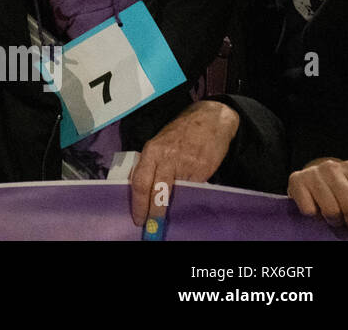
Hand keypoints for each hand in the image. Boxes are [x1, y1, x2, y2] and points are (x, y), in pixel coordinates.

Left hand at [130, 100, 239, 225]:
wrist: (209, 120)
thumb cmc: (181, 132)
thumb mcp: (159, 142)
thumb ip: (151, 162)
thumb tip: (143, 188)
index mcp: (152, 150)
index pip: (140, 181)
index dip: (138, 203)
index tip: (138, 218)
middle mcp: (167, 158)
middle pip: (156, 192)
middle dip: (154, 213)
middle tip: (152, 226)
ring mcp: (186, 164)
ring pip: (176, 194)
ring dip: (172, 208)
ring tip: (168, 219)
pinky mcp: (203, 170)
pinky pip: (193, 190)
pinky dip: (188, 200)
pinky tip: (185, 206)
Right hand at [289, 158, 347, 230]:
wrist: (312, 181)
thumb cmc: (341, 192)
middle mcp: (332, 167)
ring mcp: (313, 172)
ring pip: (331, 211)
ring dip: (334, 221)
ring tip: (334, 218)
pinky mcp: (296, 180)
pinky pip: (309, 211)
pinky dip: (314, 216)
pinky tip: (317, 209)